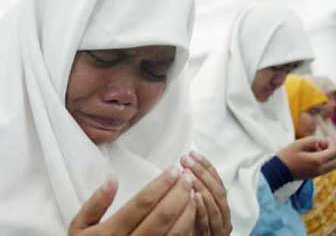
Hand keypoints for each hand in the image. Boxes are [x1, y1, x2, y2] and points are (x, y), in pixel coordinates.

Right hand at [69, 166, 196, 235]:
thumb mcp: (79, 227)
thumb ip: (94, 203)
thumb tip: (111, 178)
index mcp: (111, 232)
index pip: (142, 203)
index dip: (161, 184)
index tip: (174, 169)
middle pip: (163, 215)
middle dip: (179, 192)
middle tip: (188, 176)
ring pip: (175, 231)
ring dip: (188, 209)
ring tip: (194, 190)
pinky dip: (188, 227)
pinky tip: (192, 212)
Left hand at [181, 152, 231, 235]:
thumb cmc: (192, 227)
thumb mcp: (195, 207)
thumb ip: (194, 191)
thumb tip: (182, 169)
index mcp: (220, 205)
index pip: (217, 182)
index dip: (206, 166)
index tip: (193, 153)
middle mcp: (224, 216)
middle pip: (218, 191)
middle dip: (203, 172)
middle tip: (187, 159)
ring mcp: (220, 228)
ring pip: (217, 204)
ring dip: (203, 186)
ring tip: (189, 174)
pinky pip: (210, 222)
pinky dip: (203, 208)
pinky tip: (194, 197)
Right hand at [278, 136, 335, 179]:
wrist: (278, 171)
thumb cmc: (287, 156)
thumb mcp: (299, 143)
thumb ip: (313, 140)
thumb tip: (322, 142)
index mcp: (317, 160)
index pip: (334, 151)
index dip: (331, 143)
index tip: (322, 139)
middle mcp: (320, 169)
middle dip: (333, 150)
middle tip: (322, 145)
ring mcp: (317, 174)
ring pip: (332, 166)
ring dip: (329, 157)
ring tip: (317, 150)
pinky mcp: (313, 176)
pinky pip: (326, 169)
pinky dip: (325, 162)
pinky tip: (313, 156)